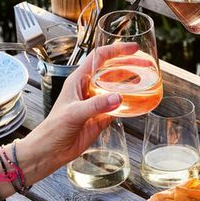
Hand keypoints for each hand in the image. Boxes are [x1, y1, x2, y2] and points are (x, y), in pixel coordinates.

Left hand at [2, 42, 137, 186]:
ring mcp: (96, 103)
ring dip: (131, 83)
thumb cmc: (53, 128)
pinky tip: (140, 102)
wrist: (51, 151)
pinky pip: (118, 108)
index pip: (99, 57)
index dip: (116, 50)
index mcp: (79, 80)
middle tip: (146, 64)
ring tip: (148, 80)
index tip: (132, 49)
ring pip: (117, 88)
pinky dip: (129, 104)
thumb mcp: (74, 113)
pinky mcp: (101, 118)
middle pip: (112, 71)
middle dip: (129, 65)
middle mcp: (88, 88)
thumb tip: (117, 97)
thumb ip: (96, 105)